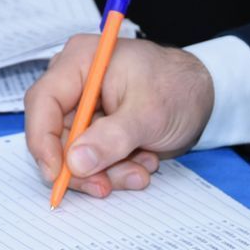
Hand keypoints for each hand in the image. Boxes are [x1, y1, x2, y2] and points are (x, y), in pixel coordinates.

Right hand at [24, 35, 213, 196]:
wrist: (206, 97)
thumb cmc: (179, 89)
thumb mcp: (149, 114)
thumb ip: (112, 138)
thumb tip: (75, 162)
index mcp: (81, 62)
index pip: (43, 102)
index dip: (43, 141)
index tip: (56, 173)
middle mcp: (77, 85)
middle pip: (56, 135)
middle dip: (83, 166)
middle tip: (106, 187)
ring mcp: (88, 110)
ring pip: (77, 155)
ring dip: (108, 172)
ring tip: (143, 169)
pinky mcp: (101, 132)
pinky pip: (96, 161)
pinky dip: (118, 170)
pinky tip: (144, 162)